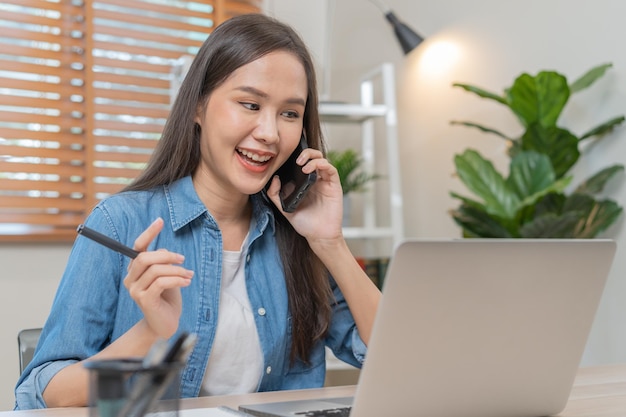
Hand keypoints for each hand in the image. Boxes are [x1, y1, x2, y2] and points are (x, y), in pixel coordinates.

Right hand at [123, 218, 193, 338]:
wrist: (165, 324)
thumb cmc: (167, 298)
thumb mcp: (167, 276)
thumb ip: (164, 264)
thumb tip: (166, 252)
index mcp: (136, 270)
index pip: (138, 247)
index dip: (149, 233)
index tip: (160, 221)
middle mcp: (131, 279)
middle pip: (144, 257)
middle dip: (166, 255)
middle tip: (182, 259)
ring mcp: (135, 290)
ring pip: (155, 270)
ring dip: (176, 270)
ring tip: (189, 275)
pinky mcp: (144, 300)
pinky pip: (161, 283)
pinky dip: (177, 280)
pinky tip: (186, 282)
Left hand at [266, 148, 343, 242]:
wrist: (319, 236)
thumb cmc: (305, 223)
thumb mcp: (285, 208)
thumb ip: (276, 195)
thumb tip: (274, 178)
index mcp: (305, 183)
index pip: (303, 162)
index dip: (296, 155)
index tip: (286, 158)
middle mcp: (316, 180)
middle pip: (314, 156)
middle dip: (306, 152)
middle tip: (296, 160)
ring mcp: (326, 182)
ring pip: (322, 159)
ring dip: (312, 158)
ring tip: (302, 165)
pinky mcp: (334, 186)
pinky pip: (331, 169)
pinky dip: (322, 165)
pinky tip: (311, 170)